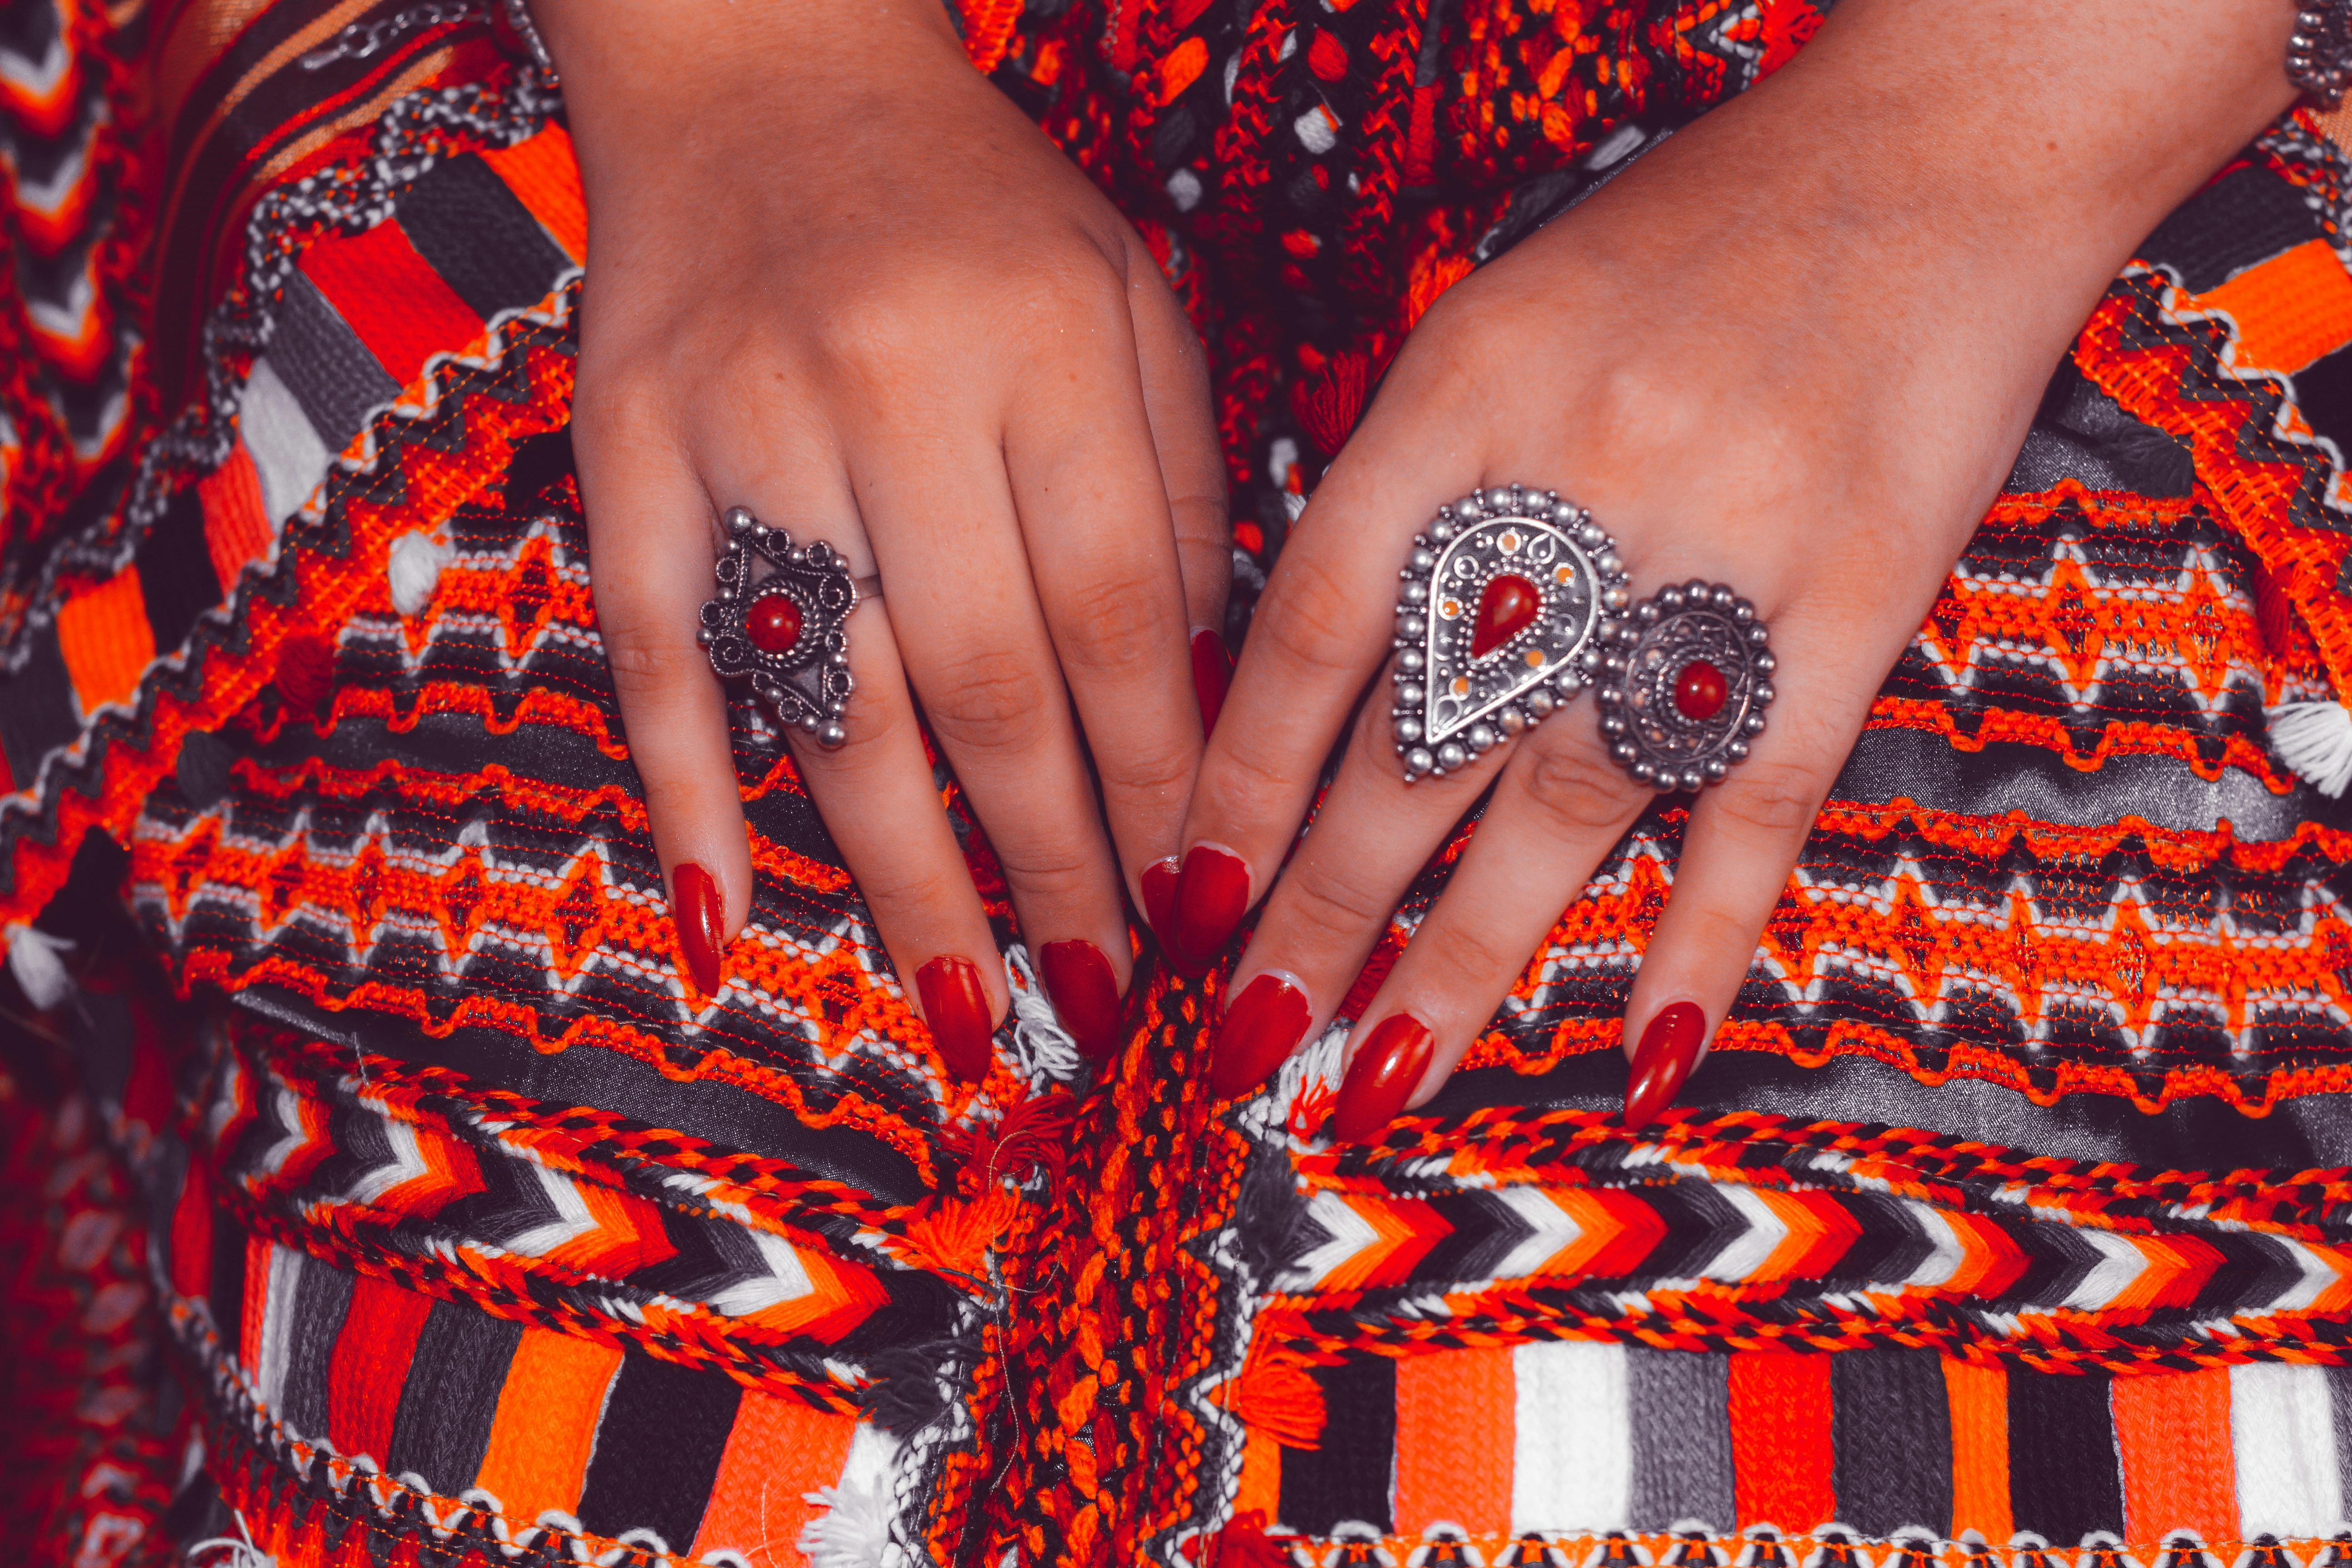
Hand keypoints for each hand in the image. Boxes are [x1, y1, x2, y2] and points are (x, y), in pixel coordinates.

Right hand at [534, 0, 1229, 1073]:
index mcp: (1046, 344)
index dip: (1160, 781)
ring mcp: (741, 425)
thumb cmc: (975, 214)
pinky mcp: (623, 452)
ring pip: (831, 698)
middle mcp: (891, 387)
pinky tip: (723, 929)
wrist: (761, 69)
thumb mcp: (1127, 306)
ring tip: (966, 1009)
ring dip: (900, 878)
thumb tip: (1197, 713)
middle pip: (986, 681)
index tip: (1195, 900)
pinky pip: (651, 652)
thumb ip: (1173, 495)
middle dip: (1053, 861)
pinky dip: (686, 798)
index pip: (1120, 616)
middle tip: (1099, 995)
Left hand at [1167, 0, 2294, 1129]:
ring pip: (1567, 800)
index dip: (1238, 776)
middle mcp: (1579, 479)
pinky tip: (1646, 1055)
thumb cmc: (1684, 247)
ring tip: (1380, 1077)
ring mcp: (1725, 549)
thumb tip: (1315, 687)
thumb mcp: (1496, 323)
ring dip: (1467, 959)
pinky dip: (1702, 935)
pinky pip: (1760, 801)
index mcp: (1462, 392)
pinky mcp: (1861, 605)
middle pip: (1419, 739)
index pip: (1314, 628)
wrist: (1929, 159)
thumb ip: (1409, 488)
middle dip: (1321, 904)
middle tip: (1248, 1029)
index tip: (1190, 890)